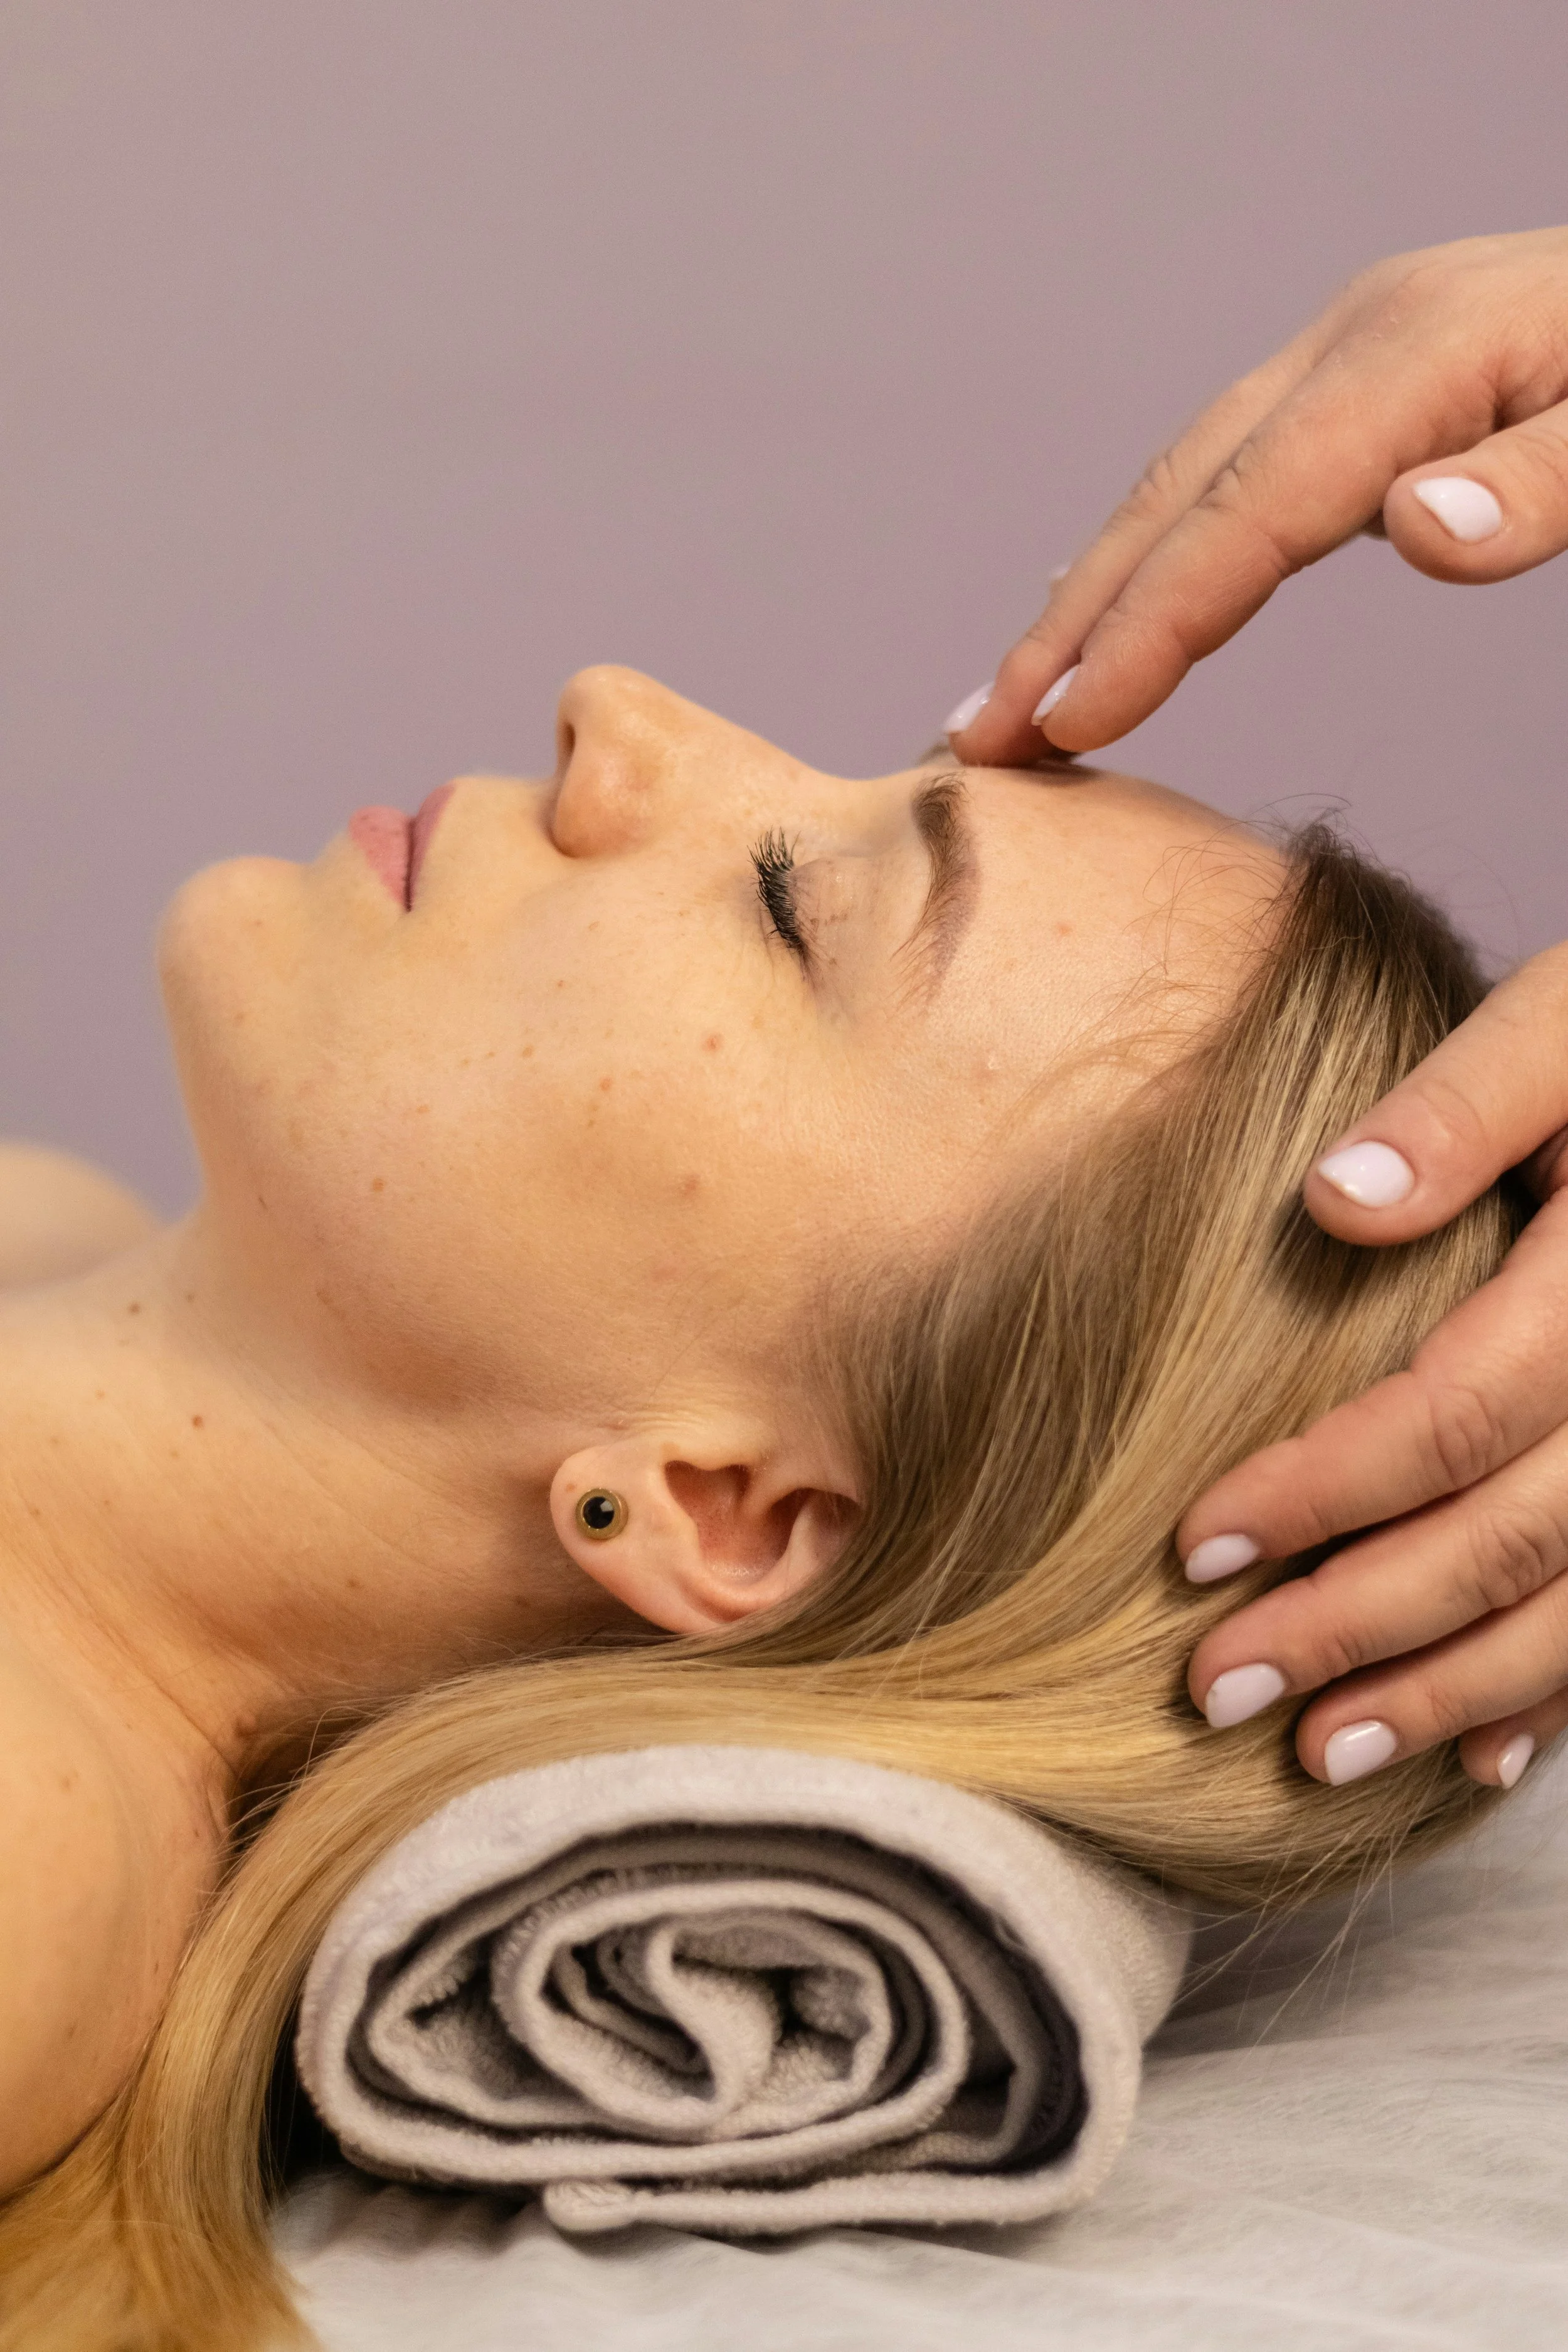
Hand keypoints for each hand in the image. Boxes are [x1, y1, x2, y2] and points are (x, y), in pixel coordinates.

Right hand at [948, 226, 1567, 764]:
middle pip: (1178, 496)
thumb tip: (1411, 531)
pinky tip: (1110, 593)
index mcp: (1417, 355)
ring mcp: (1355, 350)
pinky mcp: (1368, 374)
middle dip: (1069, 624)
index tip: (1063, 727)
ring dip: (1088, 591)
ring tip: (1011, 692)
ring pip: (1184, 479)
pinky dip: (1150, 545)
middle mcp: (1358, 341)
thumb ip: (1548, 481)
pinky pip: (1224, 467)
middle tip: (977, 740)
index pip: (1247, 516)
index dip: (1147, 627)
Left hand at [1179, 942, 1567, 1791]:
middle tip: (1217, 1688)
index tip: (1192, 1548)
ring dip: (1449, 1693)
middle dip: (1357, 1627)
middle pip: (1508, 1541)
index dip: (1320, 1491)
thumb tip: (1332, 1200)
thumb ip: (1463, 1106)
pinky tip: (1482, 1752)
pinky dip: (1558, 1696)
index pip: (1453, 1416)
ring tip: (1316, 1754)